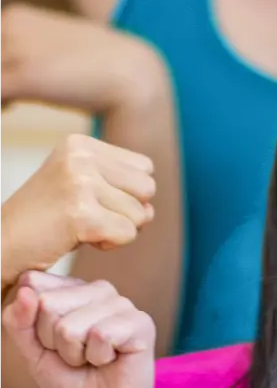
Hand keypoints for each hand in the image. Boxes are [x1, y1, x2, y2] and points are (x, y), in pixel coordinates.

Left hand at [0, 3, 167, 117]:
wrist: (132, 77)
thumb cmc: (99, 66)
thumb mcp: (56, 48)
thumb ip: (28, 51)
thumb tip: (13, 76)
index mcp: (15, 15)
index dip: (0, 64)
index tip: (8, 81)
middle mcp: (10, 26)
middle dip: (0, 79)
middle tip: (8, 98)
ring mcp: (15, 51)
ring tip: (9, 105)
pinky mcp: (23, 78)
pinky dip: (0, 105)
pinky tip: (11, 110)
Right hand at [0, 135, 155, 287]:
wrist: (2, 243)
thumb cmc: (45, 220)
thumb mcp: (81, 186)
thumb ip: (122, 189)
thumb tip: (151, 211)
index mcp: (80, 143)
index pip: (145, 167)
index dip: (126, 192)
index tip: (91, 200)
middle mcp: (80, 156)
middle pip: (147, 188)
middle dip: (126, 211)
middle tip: (87, 216)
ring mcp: (79, 182)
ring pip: (140, 214)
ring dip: (115, 229)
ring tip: (79, 226)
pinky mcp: (80, 213)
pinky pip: (127, 234)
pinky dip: (108, 244)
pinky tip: (78, 237)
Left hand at [1, 273, 155, 387]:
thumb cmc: (70, 381)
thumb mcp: (32, 350)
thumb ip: (18, 321)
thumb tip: (25, 291)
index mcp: (74, 289)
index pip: (32, 283)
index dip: (33, 323)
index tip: (53, 343)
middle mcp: (99, 290)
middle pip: (48, 304)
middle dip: (53, 342)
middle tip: (76, 356)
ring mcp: (122, 305)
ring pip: (71, 325)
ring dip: (75, 354)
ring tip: (93, 360)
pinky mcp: (141, 323)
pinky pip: (100, 335)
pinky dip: (98, 358)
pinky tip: (111, 361)